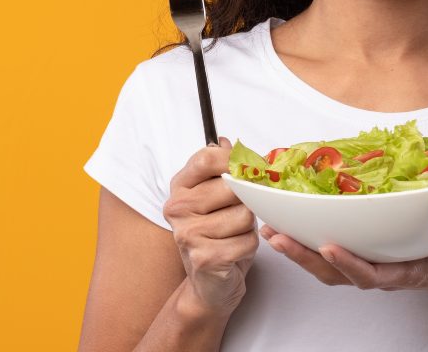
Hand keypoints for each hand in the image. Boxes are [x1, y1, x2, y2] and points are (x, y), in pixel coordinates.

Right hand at [163, 137, 258, 315]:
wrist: (209, 284)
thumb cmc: (218, 236)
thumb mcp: (217, 198)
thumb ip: (223, 169)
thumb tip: (228, 142)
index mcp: (180, 187)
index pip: (207, 158)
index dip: (234, 161)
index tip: (247, 170)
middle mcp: (178, 208)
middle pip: (233, 186)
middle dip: (247, 200)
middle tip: (238, 213)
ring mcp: (188, 234)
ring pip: (244, 214)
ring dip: (249, 227)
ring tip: (235, 234)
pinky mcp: (204, 257)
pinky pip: (247, 241)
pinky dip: (249, 247)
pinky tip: (235, 252)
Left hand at [260, 217, 427, 298]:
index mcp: (408, 273)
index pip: (373, 274)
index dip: (349, 264)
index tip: (328, 248)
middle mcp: (384, 272)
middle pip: (336, 273)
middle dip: (305, 258)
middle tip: (278, 237)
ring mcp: (373, 266)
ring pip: (327, 267)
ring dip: (298, 251)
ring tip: (271, 232)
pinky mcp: (368, 255)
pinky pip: (332, 255)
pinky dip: (308, 243)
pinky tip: (289, 226)